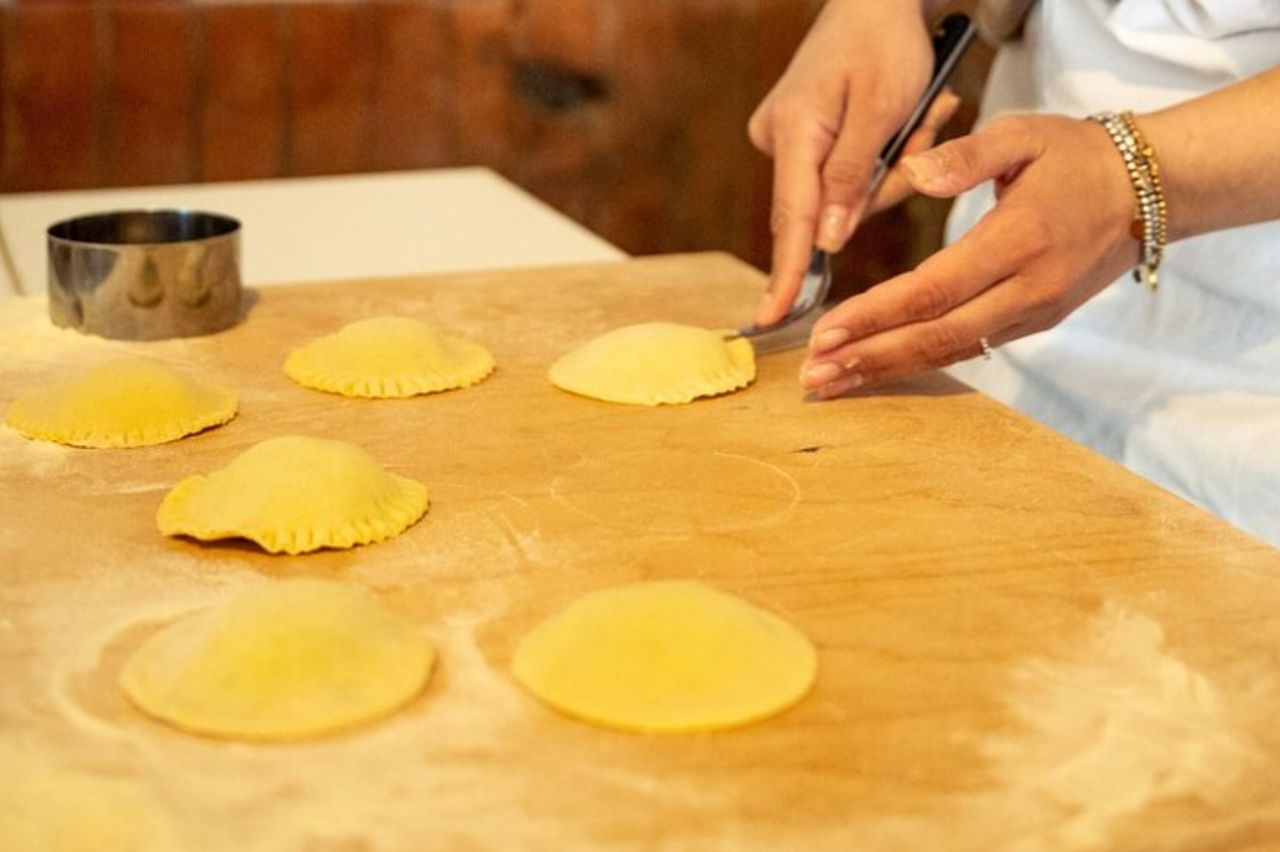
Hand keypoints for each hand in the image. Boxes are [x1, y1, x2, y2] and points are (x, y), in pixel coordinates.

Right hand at [748, 0, 938, 325]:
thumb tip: (828, 240)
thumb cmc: (884, 43)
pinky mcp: (804, 138)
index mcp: (795, 132)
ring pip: (844, 192)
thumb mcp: (883, 107)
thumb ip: (852, 178)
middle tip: (921, 123)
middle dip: (883, 183)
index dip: (788, 273)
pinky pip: (844, 172)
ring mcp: (788, 138)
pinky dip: (880, 156)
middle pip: (826, 208)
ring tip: (920, 109)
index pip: (791, 220)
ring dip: (891, 165)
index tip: (773, 318)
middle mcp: (779, 140)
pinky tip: (901, 115)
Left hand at [798, 113, 1138, 397]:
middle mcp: (1027, 289)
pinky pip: (969, 348)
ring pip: (951, 352)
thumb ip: (965, 156)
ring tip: (834, 382)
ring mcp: (1033, 313)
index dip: (875, 316)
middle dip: (869, 358)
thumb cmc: (1076, 157)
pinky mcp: (1034, 323)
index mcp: (1017, 241)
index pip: (933, 290)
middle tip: (814, 376)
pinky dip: (920, 362)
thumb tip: (912, 174)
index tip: (825, 331)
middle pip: (936, 336)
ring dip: (887, 370)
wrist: (1148, 191)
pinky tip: (879, 368)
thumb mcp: (1023, 135)